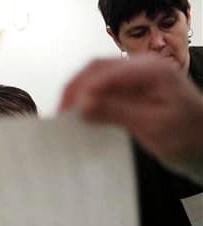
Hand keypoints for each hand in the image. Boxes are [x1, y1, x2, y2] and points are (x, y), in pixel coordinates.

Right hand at [60, 55, 202, 168]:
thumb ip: (117, 112)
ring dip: (78, 93)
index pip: (105, 72)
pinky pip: (104, 88)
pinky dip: (88, 99)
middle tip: (60, 115)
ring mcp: (137, 77)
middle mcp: (144, 67)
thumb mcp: (152, 126)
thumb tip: (82, 104)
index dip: (81, 89)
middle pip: (97, 69)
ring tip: (66, 115)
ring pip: (97, 77)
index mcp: (152, 71)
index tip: (66, 112)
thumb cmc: (186, 137)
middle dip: (74, 89)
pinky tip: (81, 114)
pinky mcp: (132, 89)